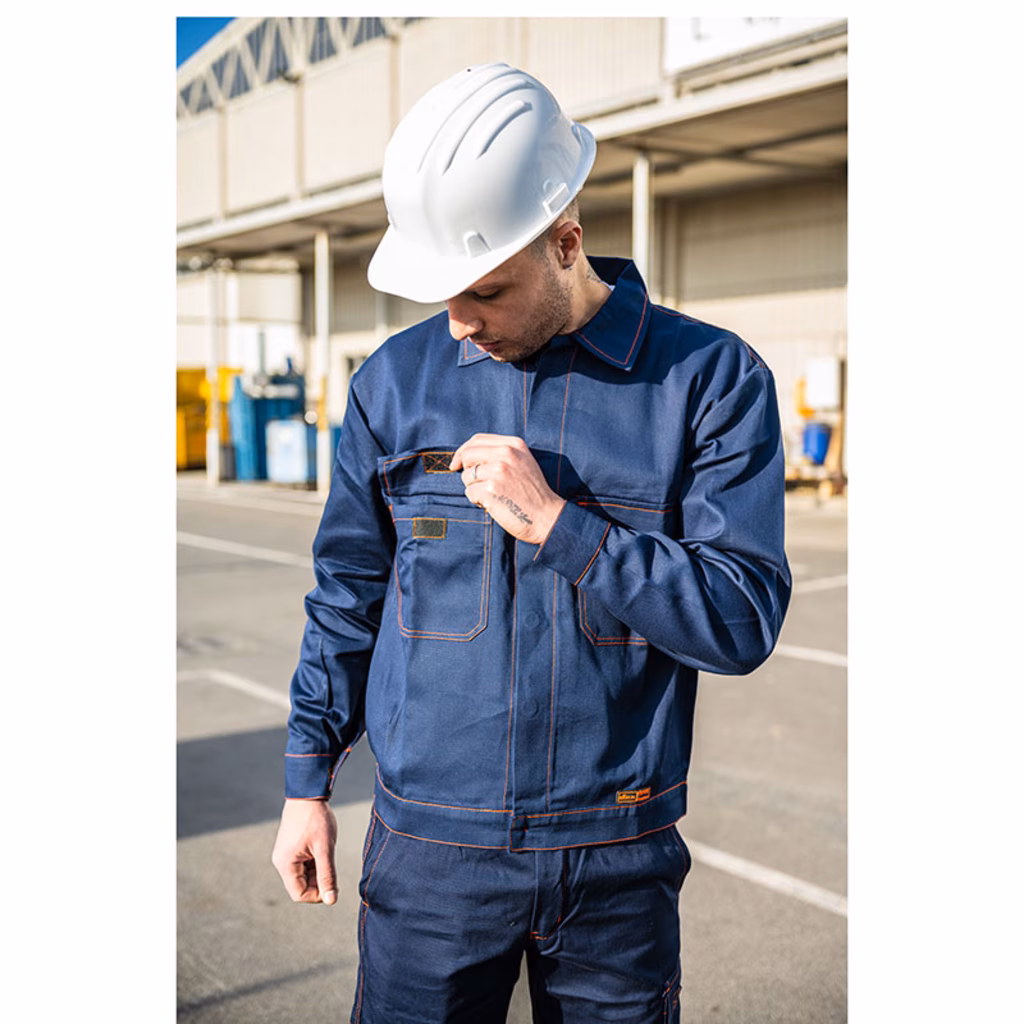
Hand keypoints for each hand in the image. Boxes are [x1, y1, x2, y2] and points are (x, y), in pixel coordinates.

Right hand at [271, 798, 338, 904]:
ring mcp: (284, 854)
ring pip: (303, 875)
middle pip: (301, 886)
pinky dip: (314, 861)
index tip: (333, 885)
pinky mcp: (289, 848)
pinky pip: (302, 864)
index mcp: (286, 864)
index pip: (299, 895)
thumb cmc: (316, 819)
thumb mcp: (325, 848)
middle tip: (331, 864)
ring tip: (326, 851)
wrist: (308, 794)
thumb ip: (327, 875)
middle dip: (318, 881)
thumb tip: (331, 900)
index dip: (318, 895)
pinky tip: (322, 847)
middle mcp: (281, 862)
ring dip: (317, 870)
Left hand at [450, 434, 565, 544]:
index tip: (457, 463)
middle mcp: (506, 454)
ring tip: (492, 495)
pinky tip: (493, 504)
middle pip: (467, 455)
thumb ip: (500, 453)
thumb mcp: (523, 462)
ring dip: (474, 488)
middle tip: (476, 483)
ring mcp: (498, 472)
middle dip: (466, 470)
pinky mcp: (491, 490)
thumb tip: (466, 455)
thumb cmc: (532, 492)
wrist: (547, 516)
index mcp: (514, 444)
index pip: (477, 439)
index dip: (463, 451)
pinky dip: (477, 501)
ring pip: (466, 476)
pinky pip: (470, 493)